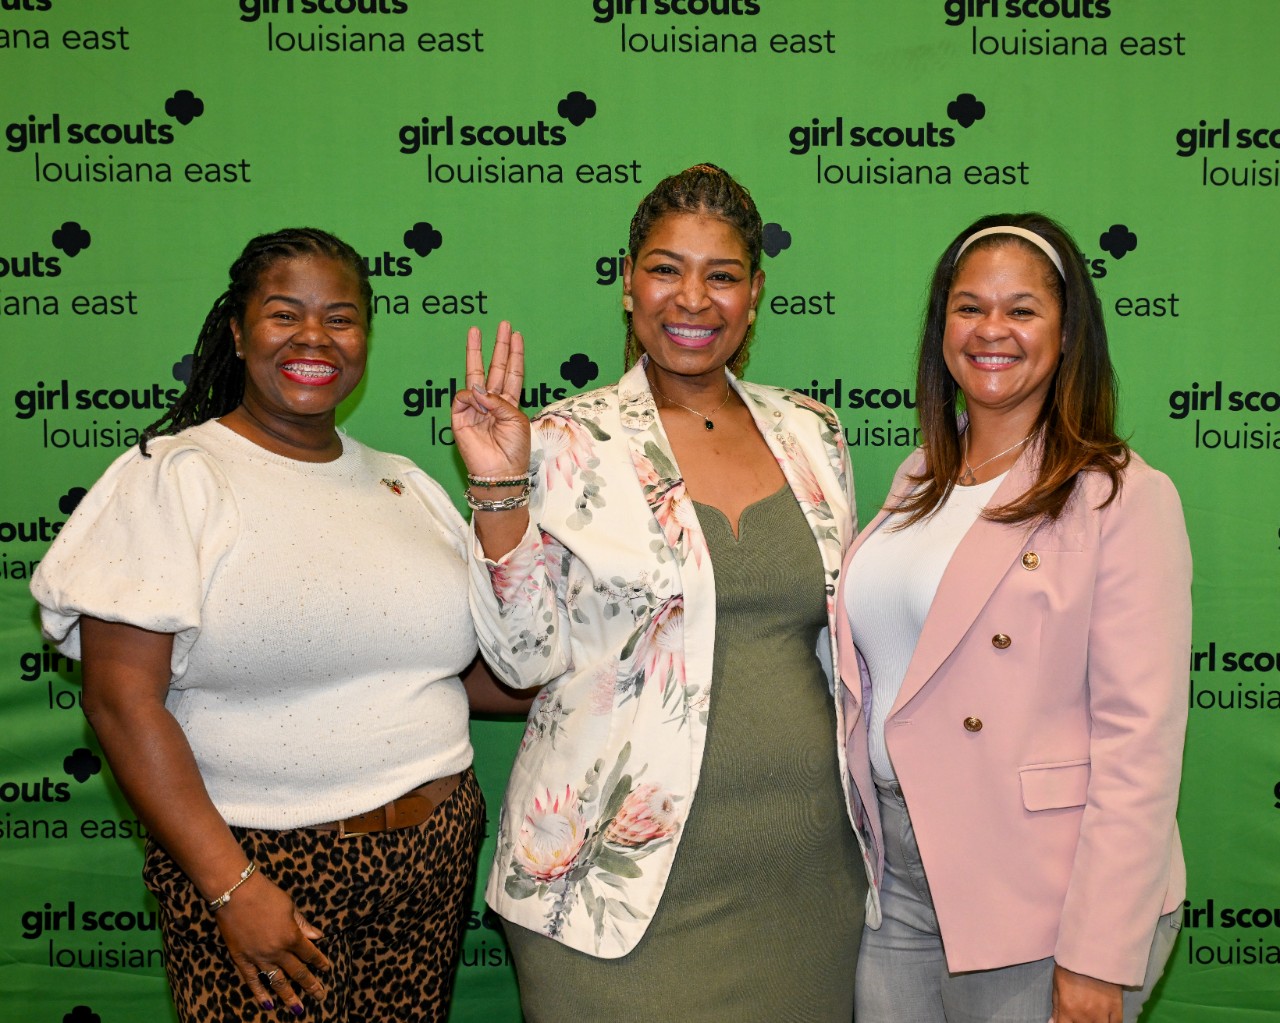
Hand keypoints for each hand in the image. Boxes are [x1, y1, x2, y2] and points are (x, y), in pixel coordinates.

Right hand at [216, 871, 329, 1014]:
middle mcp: (277, 951)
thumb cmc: (265, 894)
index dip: (320, 962)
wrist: (235, 893)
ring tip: (298, 1009)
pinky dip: (260, 994)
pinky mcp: (241, 959)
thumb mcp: (289, 906)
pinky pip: (252, 981)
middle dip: (311, 985)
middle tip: (320, 996)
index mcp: (291, 936)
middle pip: (298, 973)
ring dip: (289, 996)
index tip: (327, 969)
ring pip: (277, 982)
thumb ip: (302, 924)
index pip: (310, 954)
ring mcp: (258, 958)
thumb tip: (317, 935)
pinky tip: (268, 1004)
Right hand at [451, 322, 530, 477]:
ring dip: (475, 353)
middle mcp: (492, 402)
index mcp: (509, 403)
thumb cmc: (514, 449)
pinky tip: (478, 400)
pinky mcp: (460, 417)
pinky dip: (471, 395)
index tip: (517, 336)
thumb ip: (501, 400)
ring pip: (475, 376)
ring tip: (475, 332)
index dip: (514, 355)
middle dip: (498, 346)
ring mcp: (476, 408)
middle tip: (502, 324)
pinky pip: (463, 397)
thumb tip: (479, 389)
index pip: (512, 374)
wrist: (500, 471)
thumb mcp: (516, 420)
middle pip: (495, 368)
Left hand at [1050, 963, 1122, 1022]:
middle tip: (1078, 1016)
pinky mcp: (1117, 1010)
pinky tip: (1104, 1020)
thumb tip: (1052, 1022)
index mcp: (1068, 1009)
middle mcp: (1085, 1016)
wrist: (1093, 951)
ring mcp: (1102, 1015)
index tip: (1064, 1020)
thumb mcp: (1057, 984)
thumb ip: (1056, 1007)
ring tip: (1090, 1018)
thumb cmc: (1071, 965)